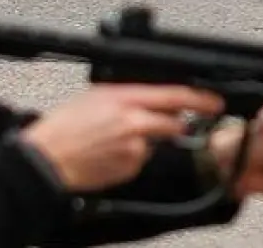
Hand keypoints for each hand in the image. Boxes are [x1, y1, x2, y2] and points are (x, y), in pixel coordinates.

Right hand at [19, 85, 224, 191]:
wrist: (46, 160)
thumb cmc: (64, 126)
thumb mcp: (96, 95)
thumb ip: (129, 93)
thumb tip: (152, 95)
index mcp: (125, 98)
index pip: (174, 96)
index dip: (200, 99)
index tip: (215, 102)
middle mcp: (134, 123)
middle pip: (173, 123)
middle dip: (172, 124)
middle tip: (150, 124)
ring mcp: (134, 149)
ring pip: (155, 143)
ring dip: (144, 141)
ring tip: (111, 139)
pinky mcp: (130, 169)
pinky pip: (141, 161)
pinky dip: (131, 157)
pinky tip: (108, 154)